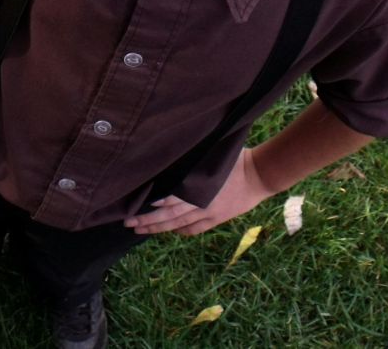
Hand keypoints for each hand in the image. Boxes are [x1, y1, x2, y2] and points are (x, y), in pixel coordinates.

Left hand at [124, 148, 275, 235]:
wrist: (258, 175)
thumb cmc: (233, 159)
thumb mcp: (209, 157)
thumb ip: (190, 164)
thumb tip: (169, 161)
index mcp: (198, 188)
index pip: (170, 201)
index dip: (153, 207)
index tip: (136, 208)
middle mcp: (200, 204)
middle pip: (169, 215)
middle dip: (148, 221)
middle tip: (129, 223)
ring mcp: (209, 213)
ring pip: (179, 225)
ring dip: (159, 228)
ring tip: (141, 230)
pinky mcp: (217, 218)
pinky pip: (195, 229)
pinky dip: (181, 231)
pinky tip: (170, 232)